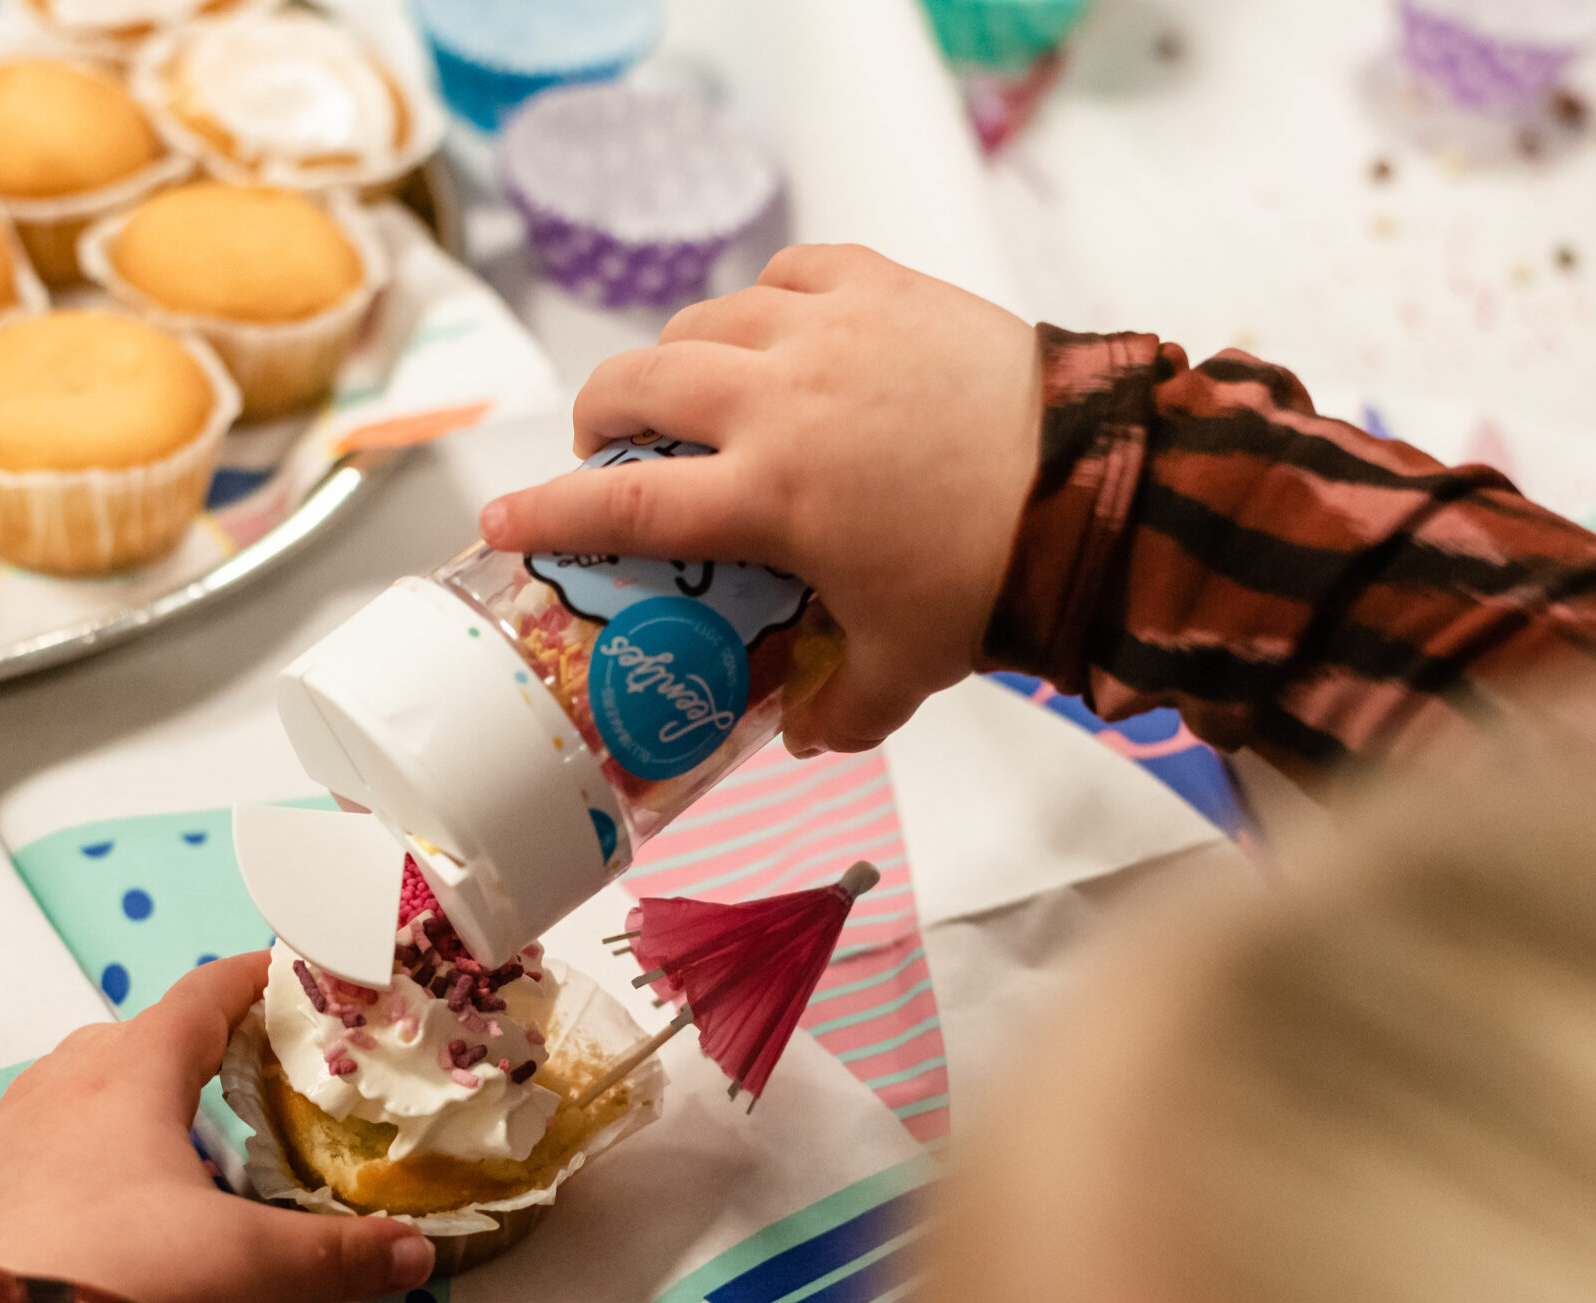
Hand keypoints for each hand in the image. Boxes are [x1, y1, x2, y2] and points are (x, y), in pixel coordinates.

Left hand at [0, 953, 432, 1302]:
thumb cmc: (133, 1274)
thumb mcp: (249, 1265)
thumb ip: (336, 1255)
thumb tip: (415, 1255)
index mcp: (131, 1074)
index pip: (198, 999)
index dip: (244, 981)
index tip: (278, 973)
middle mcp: (59, 1088)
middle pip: (128, 1038)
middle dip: (180, 1044)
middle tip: (230, 1068)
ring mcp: (3, 1138)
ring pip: (65, 1087)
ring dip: (113, 1095)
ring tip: (159, 1132)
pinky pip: (23, 1145)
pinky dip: (62, 1152)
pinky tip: (82, 1193)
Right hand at [478, 245, 1043, 754]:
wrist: (1094, 483)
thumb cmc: (992, 574)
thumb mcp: (908, 666)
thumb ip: (844, 709)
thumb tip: (809, 736)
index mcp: (768, 496)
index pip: (625, 505)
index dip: (547, 514)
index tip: (500, 524)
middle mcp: (777, 402)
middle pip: (639, 384)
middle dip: (601, 415)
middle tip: (606, 446)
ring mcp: (826, 332)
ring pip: (705, 319)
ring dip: (678, 355)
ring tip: (691, 389)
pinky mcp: (879, 285)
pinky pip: (790, 273)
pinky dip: (765, 299)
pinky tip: (775, 329)